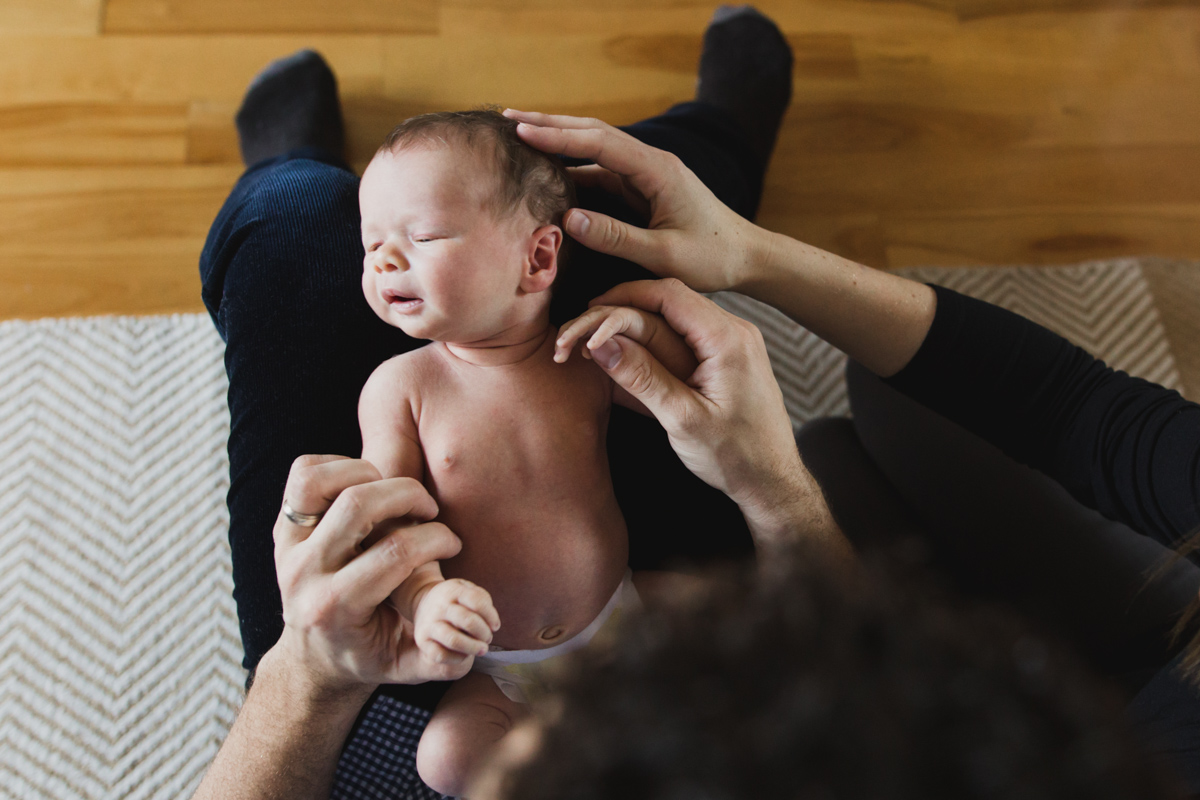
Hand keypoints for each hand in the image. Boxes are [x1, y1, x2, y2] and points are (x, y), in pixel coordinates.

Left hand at [272, 455, 470, 691]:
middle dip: (408, 495)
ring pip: (321, 482)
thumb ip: (441, 659)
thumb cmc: (366, 655)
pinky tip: (367, 489)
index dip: (435, 539)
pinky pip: (304, 474)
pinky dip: (338, 468)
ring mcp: (288, 547)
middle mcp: (305, 573)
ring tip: (392, 495)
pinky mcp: (283, 528)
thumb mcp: (404, 667)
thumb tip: (475, 638)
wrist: (312, 657)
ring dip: (368, 474)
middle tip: (429, 510)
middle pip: (358, 504)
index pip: (394, 553)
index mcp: (335, 608)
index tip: (451, 545)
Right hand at [412, 579, 500, 666]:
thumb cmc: (454, 600)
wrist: (424, 603)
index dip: (491, 616)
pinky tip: (464, 655)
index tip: (495, 626)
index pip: (477, 601)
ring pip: (454, 640)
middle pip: (468, 621)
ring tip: (482, 649)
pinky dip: (457, 658)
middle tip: (488, 638)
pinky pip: (440, 655)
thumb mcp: (467, 590)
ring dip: (473, 647)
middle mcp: (440, 606)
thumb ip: (482, 601)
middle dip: (484, 633)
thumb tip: (491, 624)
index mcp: (453, 590)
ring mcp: (429, 624)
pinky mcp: (422, 640)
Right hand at [504, 109, 763, 293]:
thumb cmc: (713, 258)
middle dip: (549, 125)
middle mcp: (650, 163)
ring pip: (594, 150)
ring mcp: (646, 174)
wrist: (748, 257)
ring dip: (558, 142)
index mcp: (657, 170)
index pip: (598, 142)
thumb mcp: (664, 255)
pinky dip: (572, 167)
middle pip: (592, 133)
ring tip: (518, 137)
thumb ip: (617, 238)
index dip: (557, 136)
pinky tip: (548, 170)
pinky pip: (601, 172)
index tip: (520, 131)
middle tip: (507, 119)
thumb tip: (569, 220)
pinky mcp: (644, 188)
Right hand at [568, 279, 845, 553]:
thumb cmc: (737, 457)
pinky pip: (683, 340)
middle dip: (622, 314)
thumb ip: (641, 377)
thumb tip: (600, 343)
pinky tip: (628, 360)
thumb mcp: (682, 419)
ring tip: (598, 346)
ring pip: (672, 322)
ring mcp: (731, 345)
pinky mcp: (725, 360)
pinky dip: (652, 346)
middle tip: (584, 332)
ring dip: (635, 330)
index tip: (589, 310)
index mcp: (727, 339)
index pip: (668, 295)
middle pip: (667, 304)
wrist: (773, 482)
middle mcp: (733, 332)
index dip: (623, 297)